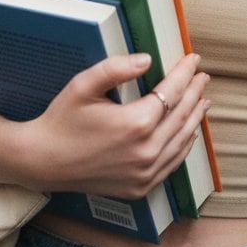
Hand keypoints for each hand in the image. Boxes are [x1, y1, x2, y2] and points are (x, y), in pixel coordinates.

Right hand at [13, 52, 210, 198]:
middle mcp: (146, 151)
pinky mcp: (140, 187)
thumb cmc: (62, 120)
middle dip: (195, 93)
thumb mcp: (84, 85)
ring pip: (182, 141)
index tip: (193, 60)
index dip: (185, 73)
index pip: (172, 92)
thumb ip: (115, 68)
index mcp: (135, 123)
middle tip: (202, 76)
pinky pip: (172, 164)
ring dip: (195, 118)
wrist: (43, 161)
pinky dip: (184, 145)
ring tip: (203, 100)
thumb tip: (147, 59)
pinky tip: (188, 133)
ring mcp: (145, 173)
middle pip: (182, 116)